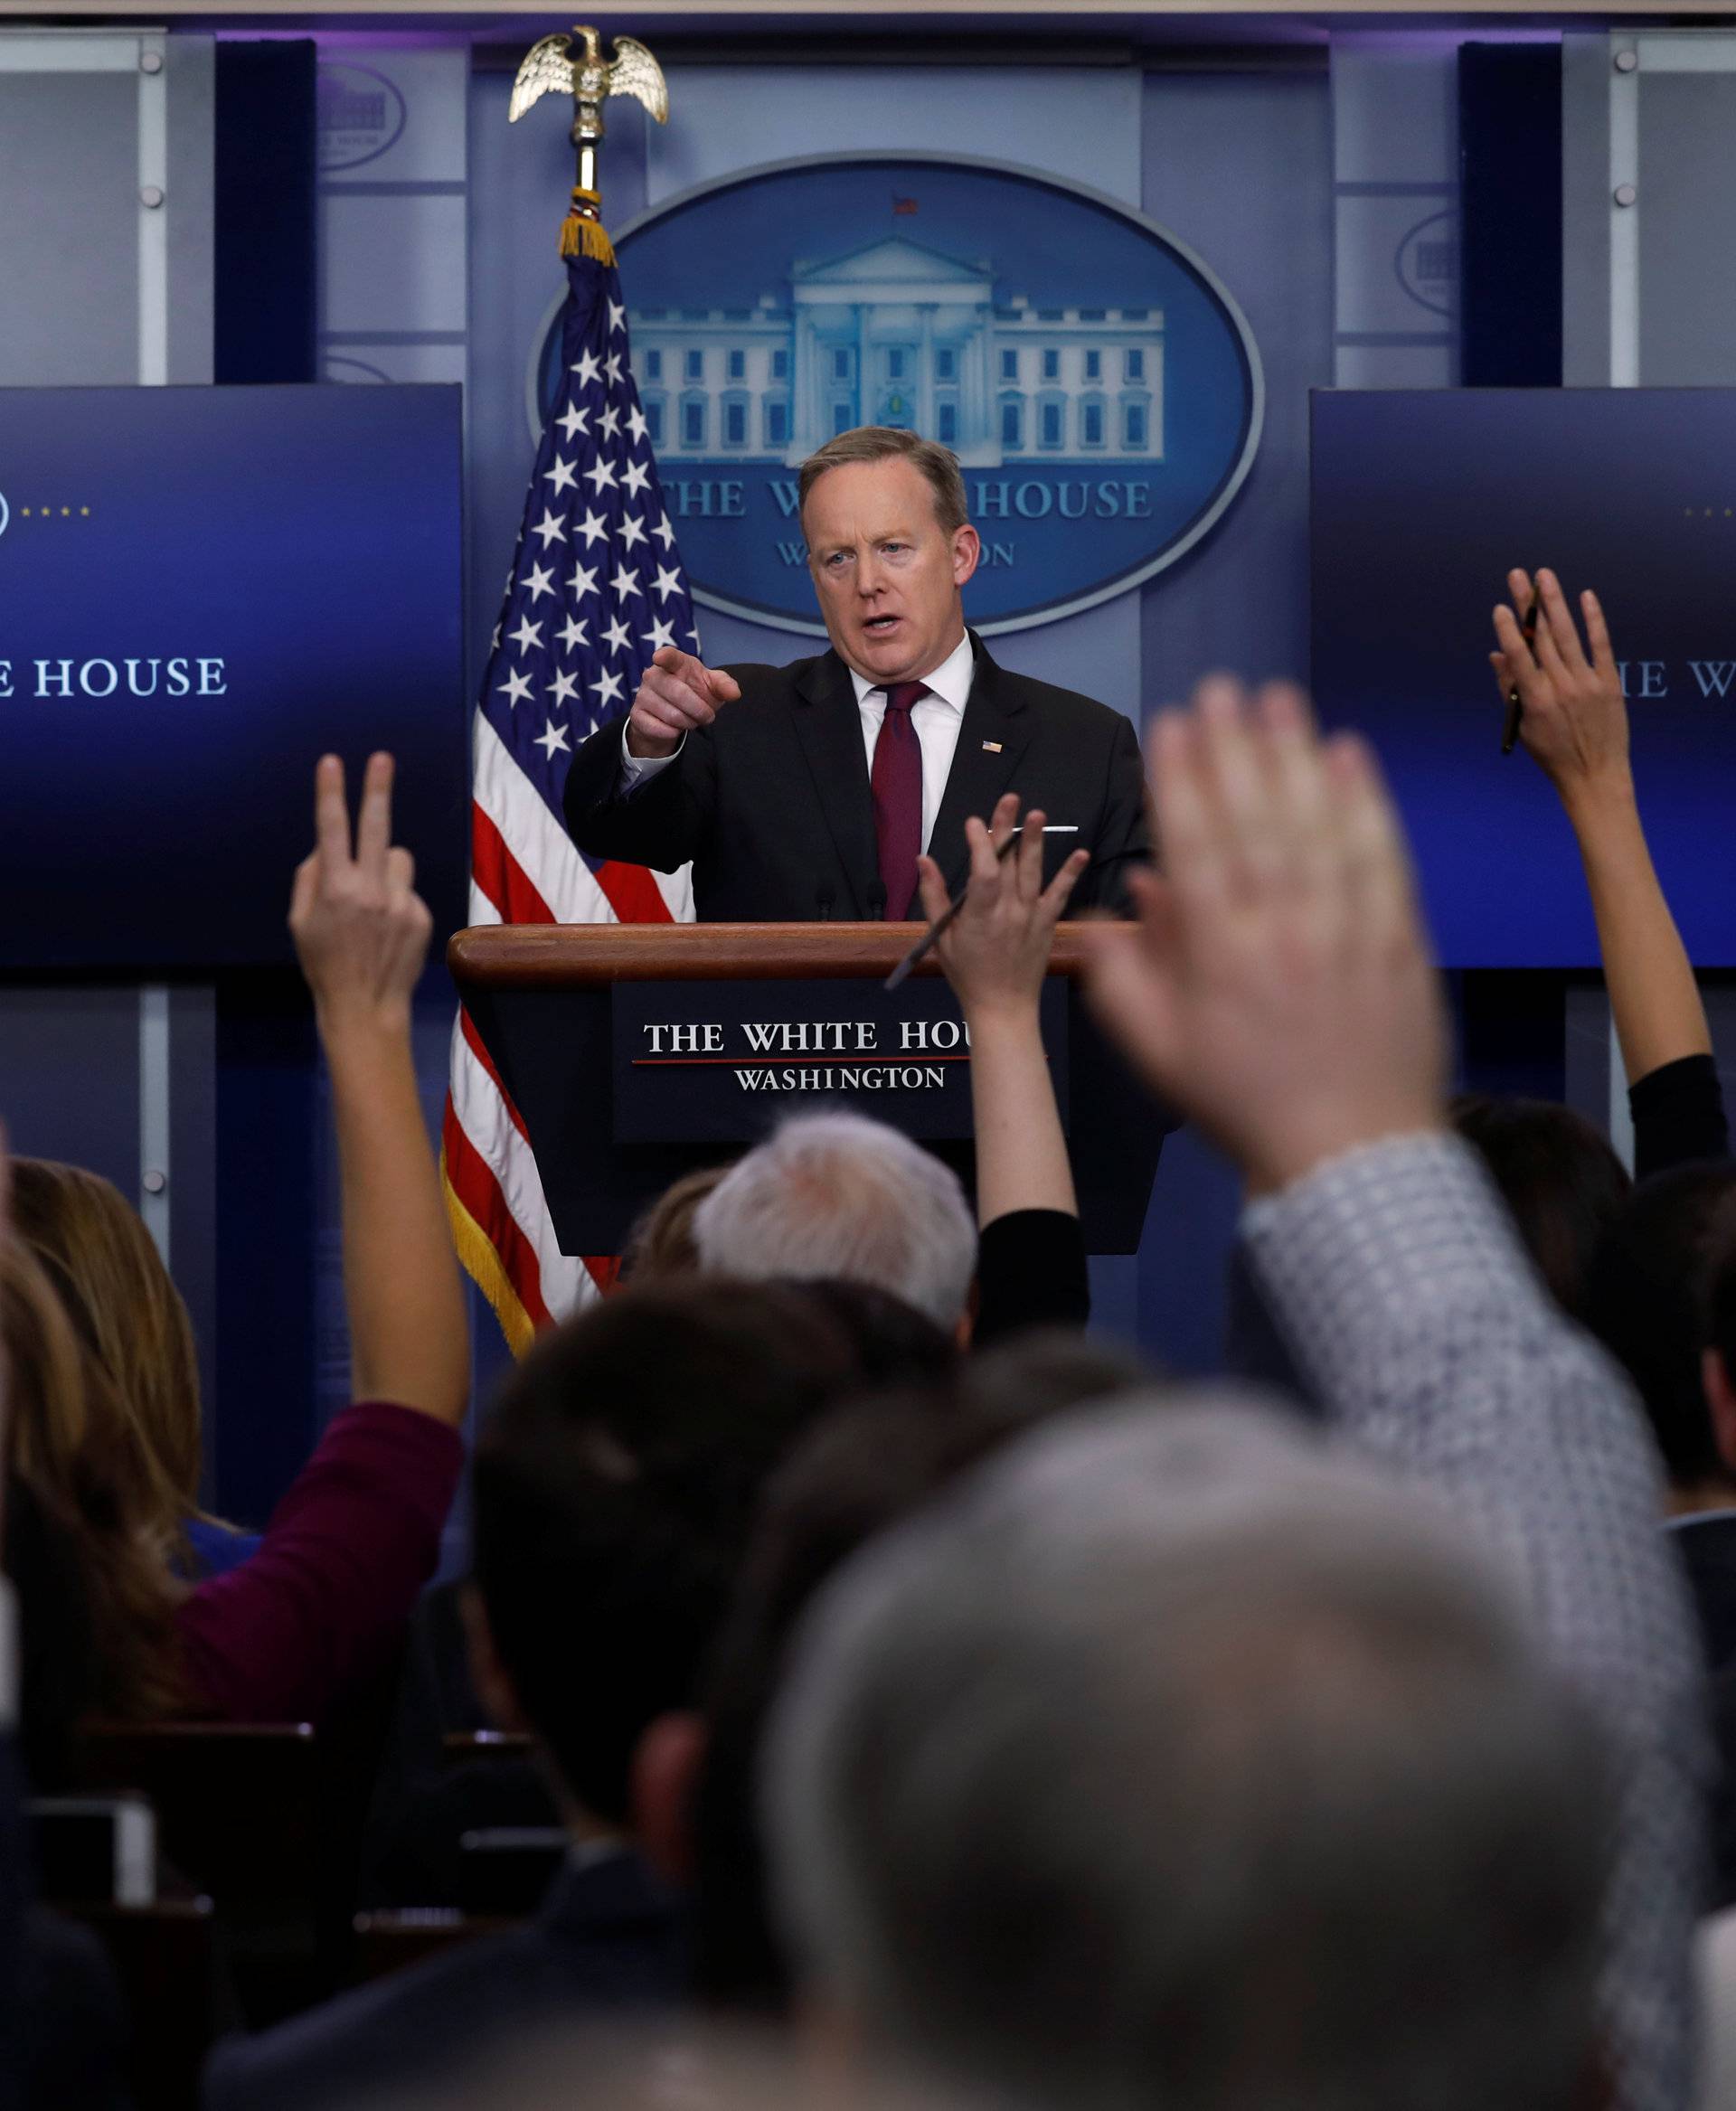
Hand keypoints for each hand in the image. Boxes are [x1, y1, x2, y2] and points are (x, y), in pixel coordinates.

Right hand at [289, 753, 431, 1036]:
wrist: (365, 1005)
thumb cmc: (324, 963)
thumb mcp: (299, 922)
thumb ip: (310, 878)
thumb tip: (325, 847)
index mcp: (334, 889)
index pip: (330, 829)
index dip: (330, 793)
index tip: (332, 761)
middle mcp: (369, 891)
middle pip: (376, 827)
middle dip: (377, 789)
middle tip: (382, 758)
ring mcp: (399, 902)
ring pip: (397, 857)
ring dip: (385, 867)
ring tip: (373, 902)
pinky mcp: (421, 915)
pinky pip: (407, 888)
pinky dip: (397, 898)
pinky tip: (388, 928)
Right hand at [625, 647, 741, 758]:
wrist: (671, 718)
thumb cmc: (695, 693)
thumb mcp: (713, 687)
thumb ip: (725, 686)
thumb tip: (734, 694)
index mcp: (675, 663)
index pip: (669, 657)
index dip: (665, 657)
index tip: (660, 657)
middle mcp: (654, 675)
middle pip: (679, 694)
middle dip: (700, 710)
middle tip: (707, 716)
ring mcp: (643, 694)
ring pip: (671, 715)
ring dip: (688, 723)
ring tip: (690, 720)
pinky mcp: (637, 715)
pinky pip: (659, 728)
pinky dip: (673, 732)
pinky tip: (675, 728)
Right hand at [916, 793, 1088, 1020]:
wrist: (1003, 1007)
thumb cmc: (968, 975)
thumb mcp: (941, 938)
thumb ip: (934, 896)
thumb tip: (923, 860)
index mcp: (979, 916)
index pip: (983, 871)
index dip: (980, 844)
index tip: (973, 822)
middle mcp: (1008, 913)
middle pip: (1008, 863)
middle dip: (1007, 829)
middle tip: (1009, 800)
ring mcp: (1031, 917)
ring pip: (1033, 872)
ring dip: (1036, 841)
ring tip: (1038, 814)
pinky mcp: (1047, 924)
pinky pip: (1060, 895)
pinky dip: (1070, 873)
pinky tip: (1080, 852)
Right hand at [1084, 678, 1446, 1194]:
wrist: (1351, 1156)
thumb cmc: (1246, 1105)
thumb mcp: (1162, 1053)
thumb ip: (1127, 976)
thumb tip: (1125, 896)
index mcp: (1219, 961)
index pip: (1197, 848)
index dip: (1182, 780)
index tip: (1174, 724)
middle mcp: (1284, 934)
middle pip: (1257, 821)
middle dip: (1236, 747)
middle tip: (1223, 687)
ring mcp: (1349, 933)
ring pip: (1320, 826)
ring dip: (1297, 755)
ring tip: (1279, 699)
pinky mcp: (1400, 939)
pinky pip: (1382, 856)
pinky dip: (1366, 802)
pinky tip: (1350, 755)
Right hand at [1490, 568, 1629, 810]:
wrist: (1594, 775)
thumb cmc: (1553, 754)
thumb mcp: (1524, 725)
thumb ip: (1510, 688)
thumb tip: (1497, 654)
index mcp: (1536, 700)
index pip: (1519, 656)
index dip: (1508, 630)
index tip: (1500, 607)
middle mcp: (1561, 687)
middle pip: (1540, 637)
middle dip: (1528, 604)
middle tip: (1519, 575)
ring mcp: (1587, 683)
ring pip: (1567, 635)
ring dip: (1555, 603)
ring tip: (1545, 576)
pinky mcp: (1609, 682)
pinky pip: (1601, 645)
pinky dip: (1594, 620)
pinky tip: (1585, 597)